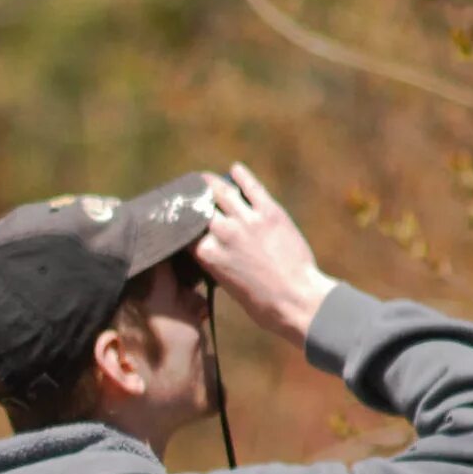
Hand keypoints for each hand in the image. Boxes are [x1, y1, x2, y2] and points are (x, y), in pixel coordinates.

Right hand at [192, 163, 334, 349]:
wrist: (297, 299)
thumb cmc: (262, 303)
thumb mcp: (226, 284)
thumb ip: (215, 261)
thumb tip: (211, 247)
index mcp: (207, 254)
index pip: (186, 230)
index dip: (180, 221)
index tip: (176, 214)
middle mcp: (222, 233)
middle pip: (199, 207)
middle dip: (191, 198)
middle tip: (187, 192)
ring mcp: (247, 220)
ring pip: (223, 191)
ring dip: (211, 181)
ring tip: (205, 178)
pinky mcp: (270, 213)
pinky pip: (252, 188)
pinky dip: (242, 176)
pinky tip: (235, 169)